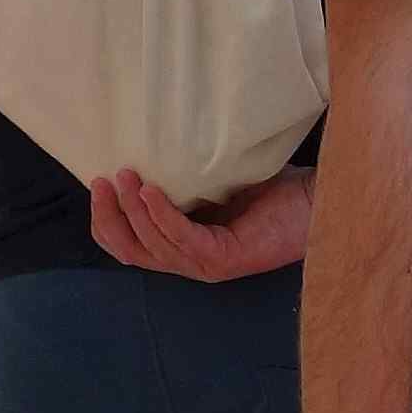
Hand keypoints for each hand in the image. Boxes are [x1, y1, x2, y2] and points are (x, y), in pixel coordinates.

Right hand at [88, 163, 315, 281]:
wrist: (314, 200)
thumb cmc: (270, 189)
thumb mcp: (213, 181)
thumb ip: (181, 178)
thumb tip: (145, 147)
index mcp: (182, 246)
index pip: (128, 245)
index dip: (105, 219)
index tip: (96, 182)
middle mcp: (190, 262)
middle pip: (131, 250)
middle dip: (109, 216)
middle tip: (101, 181)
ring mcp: (207, 265)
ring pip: (152, 245)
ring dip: (132, 211)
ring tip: (125, 177)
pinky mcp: (225, 259)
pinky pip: (182, 239)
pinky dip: (162, 215)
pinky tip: (152, 191)